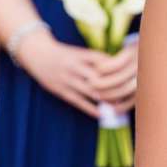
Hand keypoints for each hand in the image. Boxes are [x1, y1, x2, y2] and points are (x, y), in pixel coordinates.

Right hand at [18, 37, 137, 118]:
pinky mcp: (61, 90)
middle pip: (98, 78)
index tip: (128, 75)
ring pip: (90, 91)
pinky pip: (78, 101)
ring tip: (117, 106)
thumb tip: (116, 67)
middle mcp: (75, 66)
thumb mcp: (78, 52)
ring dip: (104, 99)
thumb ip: (94, 60)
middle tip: (127, 94)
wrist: (37, 53)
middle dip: (113, 87)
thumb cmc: (63, 53)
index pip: (103, 62)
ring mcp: (68, 79)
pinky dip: (90, 108)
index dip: (116, 69)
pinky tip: (101, 113)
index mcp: (81, 55)